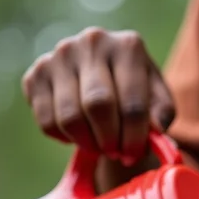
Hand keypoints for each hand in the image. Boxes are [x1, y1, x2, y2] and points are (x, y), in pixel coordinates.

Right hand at [21, 27, 174, 164]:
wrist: (105, 78)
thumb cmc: (137, 93)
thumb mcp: (158, 101)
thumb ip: (162, 114)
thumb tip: (156, 129)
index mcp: (129, 46)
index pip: (133, 104)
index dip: (134, 139)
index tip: (134, 156)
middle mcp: (92, 42)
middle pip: (98, 106)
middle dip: (109, 140)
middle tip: (115, 153)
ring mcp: (60, 55)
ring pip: (69, 116)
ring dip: (87, 143)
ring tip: (99, 146)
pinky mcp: (36, 74)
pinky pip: (46, 121)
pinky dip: (63, 138)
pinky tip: (79, 134)